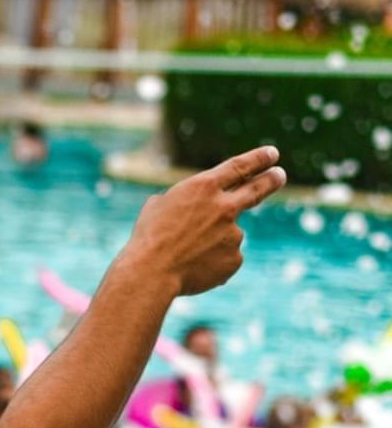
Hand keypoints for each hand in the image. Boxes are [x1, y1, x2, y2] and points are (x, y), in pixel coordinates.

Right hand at [124, 147, 285, 295]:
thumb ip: (182, 203)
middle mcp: (224, 207)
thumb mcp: (158, 207)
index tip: (272, 154)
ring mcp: (233, 234)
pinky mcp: (234, 259)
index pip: (239, 166)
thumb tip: (188, 209)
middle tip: (279, 175)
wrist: (151, 273)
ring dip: (210, 243)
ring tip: (185, 256)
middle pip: (257, 190)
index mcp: (203, 187)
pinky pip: (225, 259)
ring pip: (227, 235)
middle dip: (271, 180)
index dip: (258, 159)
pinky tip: (192, 269)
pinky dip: (211, 263)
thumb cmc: (148, 238)